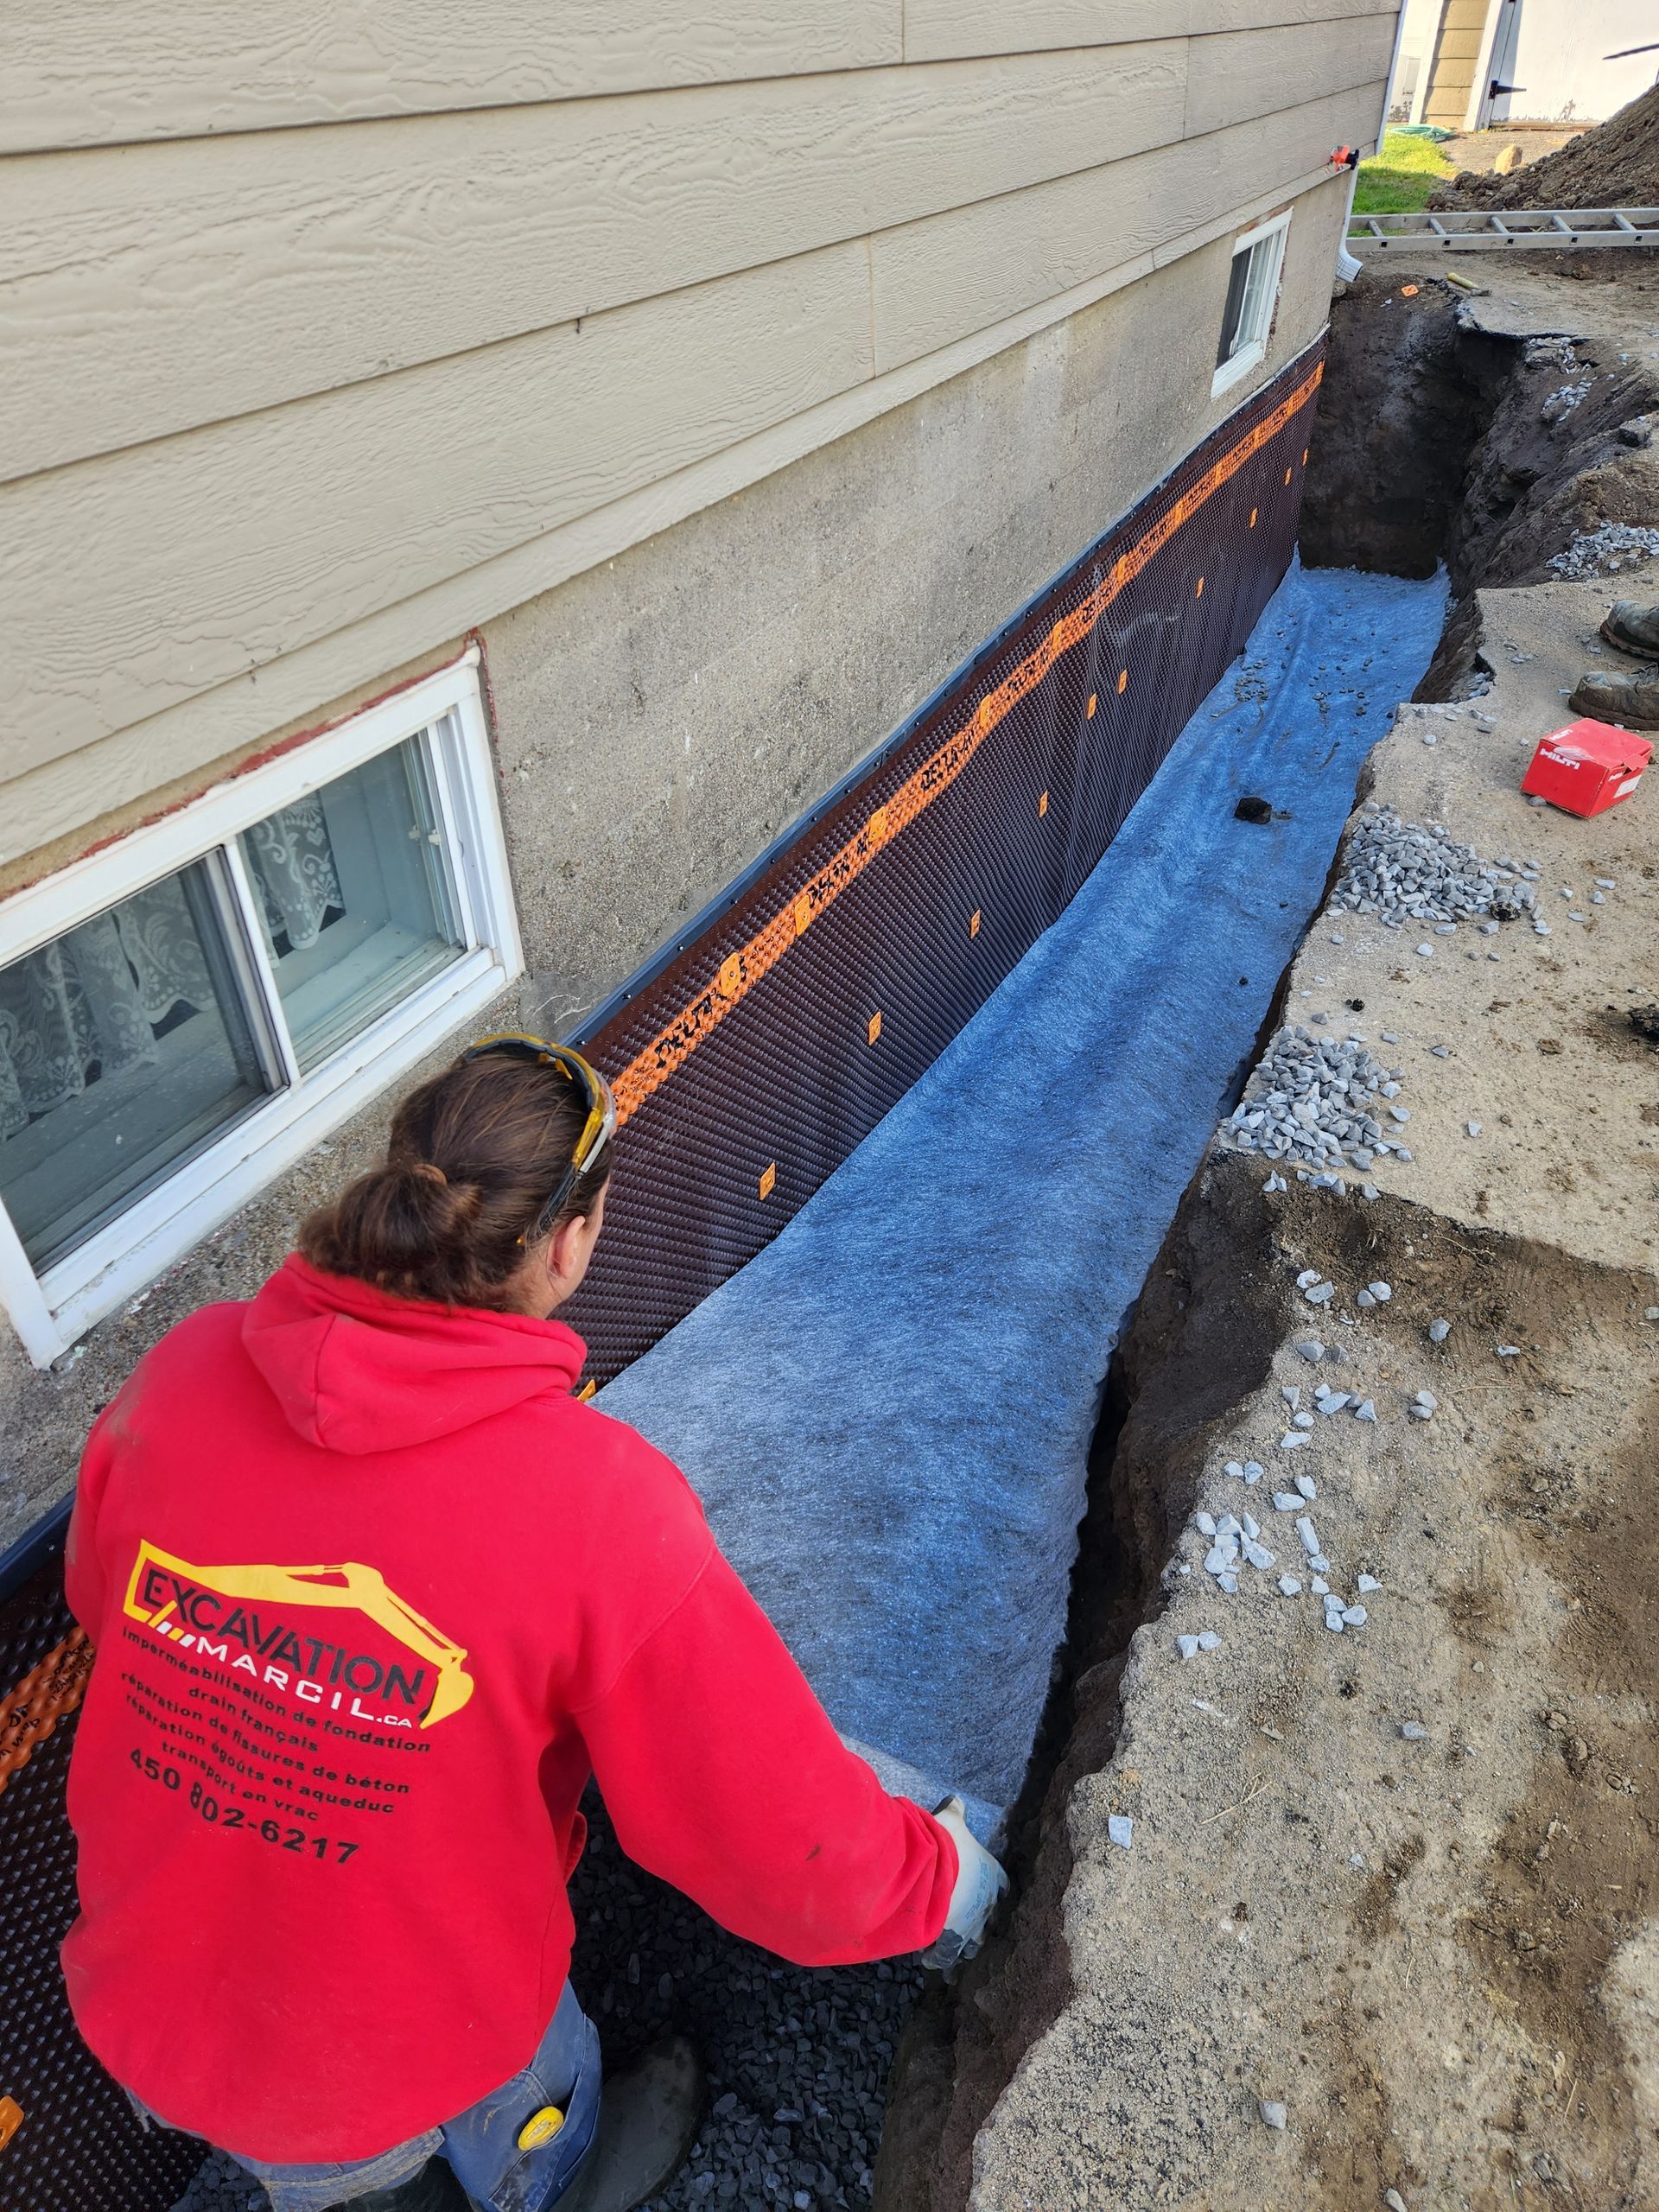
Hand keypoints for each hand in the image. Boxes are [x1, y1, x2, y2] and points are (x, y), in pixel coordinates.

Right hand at [920, 1796, 1007, 1969]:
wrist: (932, 1866)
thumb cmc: (945, 1840)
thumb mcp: (952, 1821)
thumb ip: (956, 1812)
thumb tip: (956, 1800)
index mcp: (992, 1875)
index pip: (1004, 1886)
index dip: (999, 1891)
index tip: (997, 1897)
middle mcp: (987, 1903)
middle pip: (991, 1920)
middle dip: (981, 1925)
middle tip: (973, 1929)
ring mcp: (971, 1924)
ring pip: (972, 1943)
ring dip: (963, 1946)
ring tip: (955, 1953)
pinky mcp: (951, 1940)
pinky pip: (946, 1955)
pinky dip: (939, 1957)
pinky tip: (932, 1958)